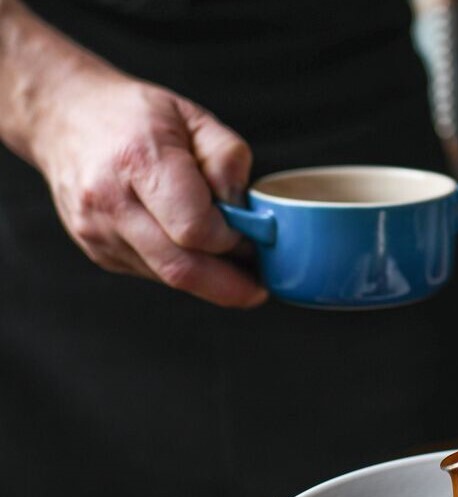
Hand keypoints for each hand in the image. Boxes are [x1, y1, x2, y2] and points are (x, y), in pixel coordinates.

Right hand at [30, 65, 265, 307]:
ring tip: (233, 263)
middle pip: (183, 269)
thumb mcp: (192, 117)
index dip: (233, 241)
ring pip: (170, 278)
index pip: (196, 230)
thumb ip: (227, 160)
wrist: (63, 116)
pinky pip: (154, 274)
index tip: (254, 235)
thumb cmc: (133, 115)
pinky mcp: (98, 251)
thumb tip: (244, 211)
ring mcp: (99, 232)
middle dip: (231, 285)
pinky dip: (184, 269)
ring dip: (210, 281)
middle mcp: (111, 202)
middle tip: (259, 286)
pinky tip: (194, 251)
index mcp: (139, 161)